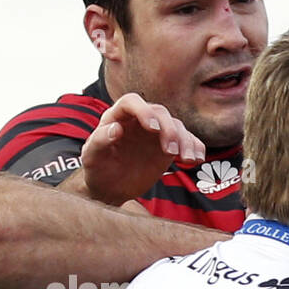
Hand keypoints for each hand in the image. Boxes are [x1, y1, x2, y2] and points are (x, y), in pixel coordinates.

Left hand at [79, 93, 206, 204]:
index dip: (143, 111)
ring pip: (176, 126)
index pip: (132, 102)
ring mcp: (156, 132)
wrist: (109, 187)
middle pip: (160, 113)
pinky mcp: (168, 146)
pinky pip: (186, 141)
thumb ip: (99, 141)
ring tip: (187, 159)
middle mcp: (139, 119)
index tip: (152, 128)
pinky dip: (194, 147)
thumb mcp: (91, 157)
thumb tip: (116, 129)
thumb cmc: (96, 169)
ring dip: (185, 140)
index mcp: (117, 115)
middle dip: (168, 130)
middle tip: (170, 151)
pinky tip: (197, 159)